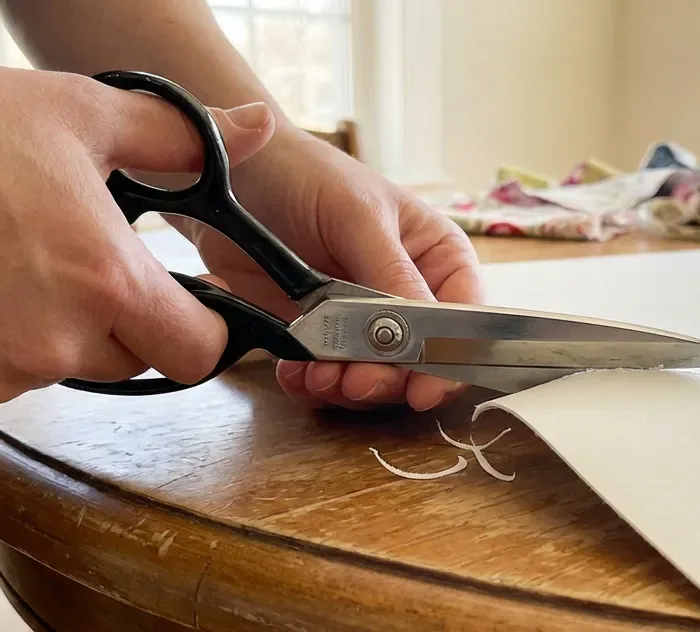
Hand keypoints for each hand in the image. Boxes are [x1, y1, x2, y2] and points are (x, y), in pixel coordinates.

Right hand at [0, 23, 272, 417]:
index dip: (200, 326)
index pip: (199, 352)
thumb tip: (258, 130)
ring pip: (59, 371)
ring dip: (50, 333)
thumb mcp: (77, 114)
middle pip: (132, 363)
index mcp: (104, 281)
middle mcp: (55, 344)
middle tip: (76, 261)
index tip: (183, 301)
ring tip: (2, 261)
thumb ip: (181, 138)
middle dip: (122, 321)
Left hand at [183, 129, 482, 411]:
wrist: (234, 175)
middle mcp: (406, 297)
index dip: (452, 358)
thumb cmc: (308, 175)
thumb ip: (391, 273)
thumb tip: (423, 332)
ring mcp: (360, 323)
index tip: (424, 388)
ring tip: (317, 375)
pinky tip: (295, 373)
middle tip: (356, 382)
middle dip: (389, 380)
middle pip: (421, 363)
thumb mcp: (359, 215)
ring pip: (375, 380)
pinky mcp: (315, 338)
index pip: (465, 319)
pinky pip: (324, 380)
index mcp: (437, 259)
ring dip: (347, 388)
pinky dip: (311, 386)